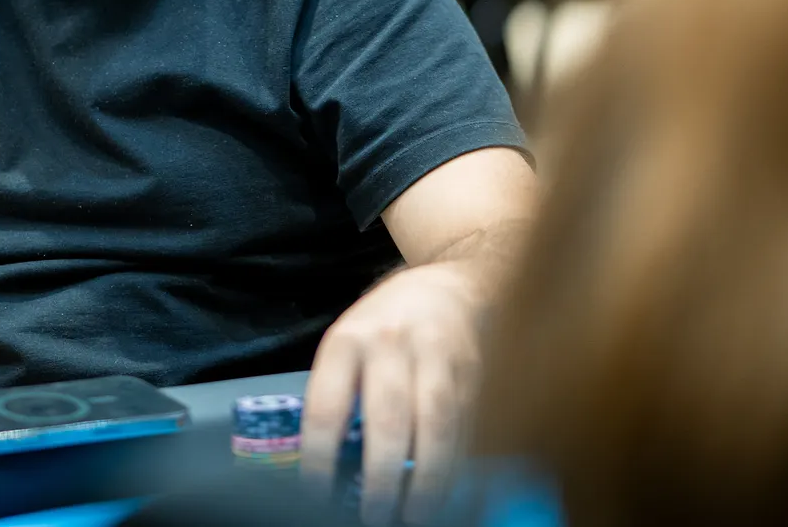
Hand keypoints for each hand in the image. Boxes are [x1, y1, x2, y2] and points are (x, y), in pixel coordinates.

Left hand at [301, 263, 486, 524]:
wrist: (450, 284)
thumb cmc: (384, 323)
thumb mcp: (348, 342)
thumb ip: (341, 394)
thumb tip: (333, 466)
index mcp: (347, 340)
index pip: (327, 407)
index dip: (320, 458)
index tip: (316, 495)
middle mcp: (391, 345)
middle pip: (387, 420)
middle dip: (381, 478)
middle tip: (372, 518)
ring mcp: (437, 359)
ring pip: (435, 427)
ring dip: (425, 482)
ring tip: (414, 517)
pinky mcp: (471, 375)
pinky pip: (463, 430)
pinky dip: (453, 469)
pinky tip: (443, 495)